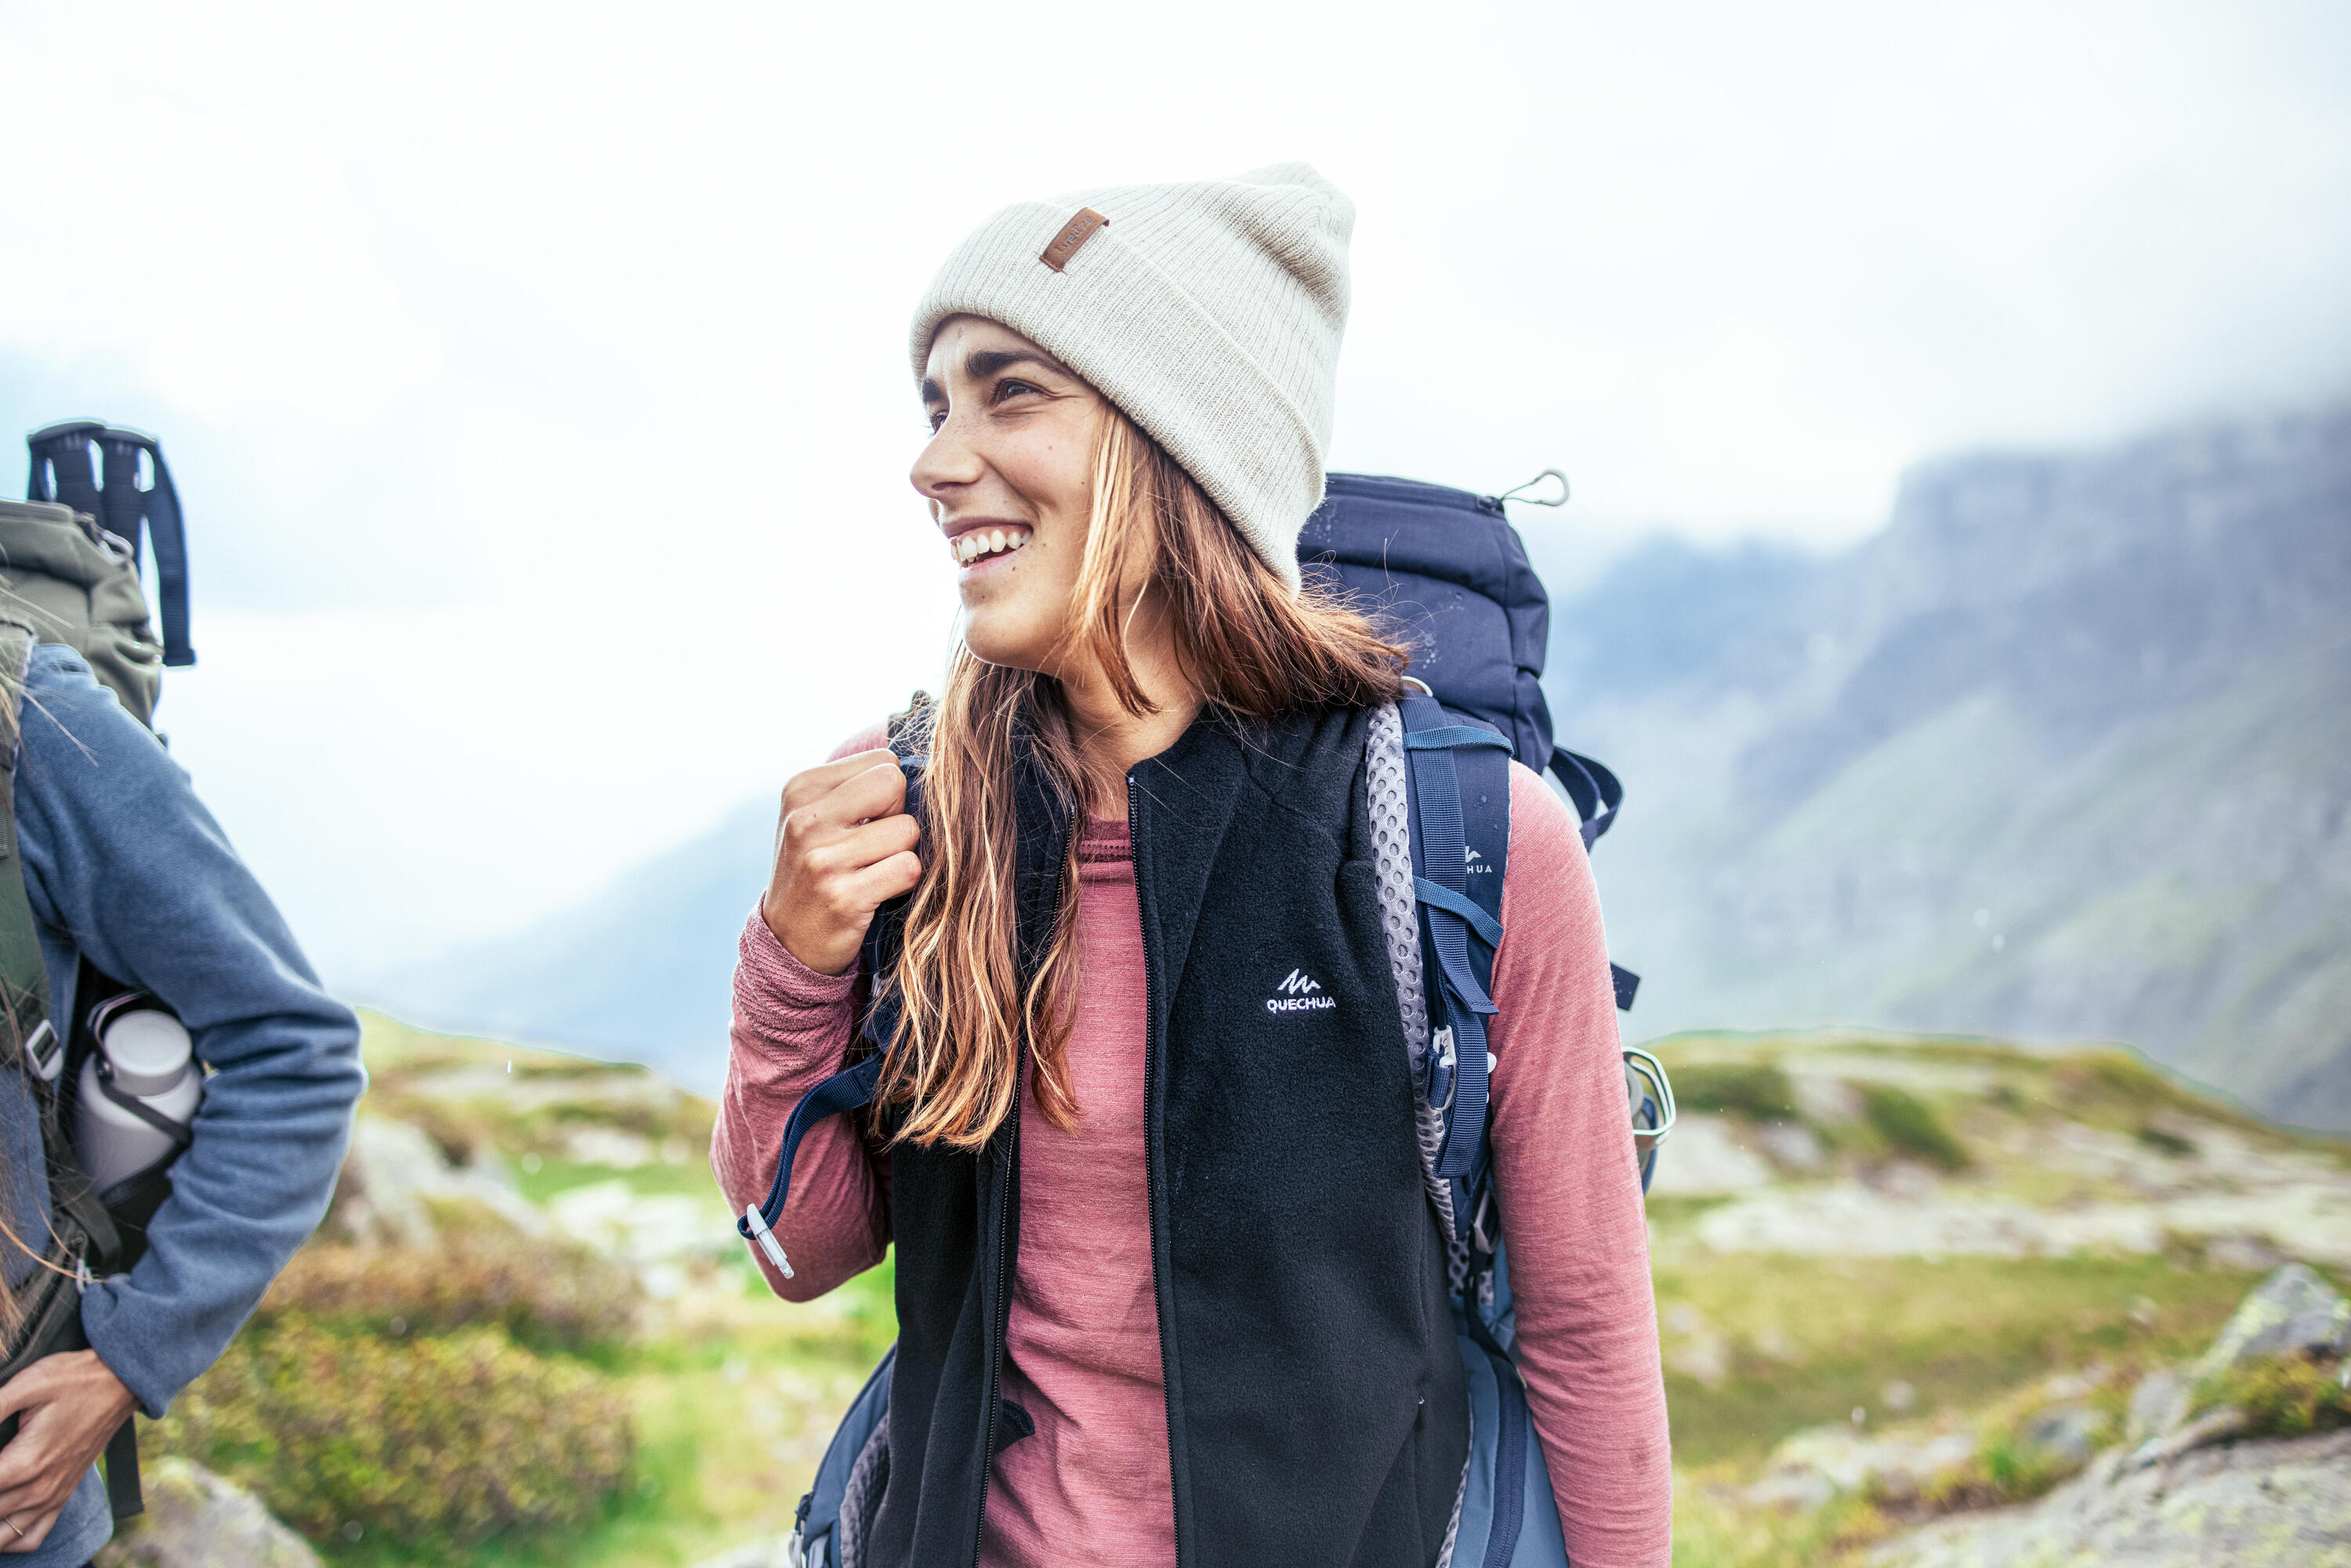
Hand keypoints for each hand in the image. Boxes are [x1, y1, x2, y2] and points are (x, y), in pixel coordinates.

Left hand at [0, 1349, 135, 1551]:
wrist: (122, 1384)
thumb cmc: (74, 1379)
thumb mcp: (26, 1384)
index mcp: (24, 1463)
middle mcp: (37, 1489)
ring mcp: (51, 1497)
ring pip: (2, 1536)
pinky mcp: (61, 1496)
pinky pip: (29, 1537)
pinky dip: (9, 1540)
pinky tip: (0, 1518)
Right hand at [762, 749, 922, 975]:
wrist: (788, 940)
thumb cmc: (818, 866)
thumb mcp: (817, 815)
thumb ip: (858, 786)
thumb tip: (927, 768)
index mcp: (800, 789)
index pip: (883, 761)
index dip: (887, 792)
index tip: (864, 820)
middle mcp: (805, 821)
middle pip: (894, 784)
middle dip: (898, 812)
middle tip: (877, 842)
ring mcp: (823, 861)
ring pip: (907, 830)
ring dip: (902, 852)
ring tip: (872, 870)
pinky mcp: (844, 898)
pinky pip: (909, 868)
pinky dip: (904, 881)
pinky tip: (878, 891)